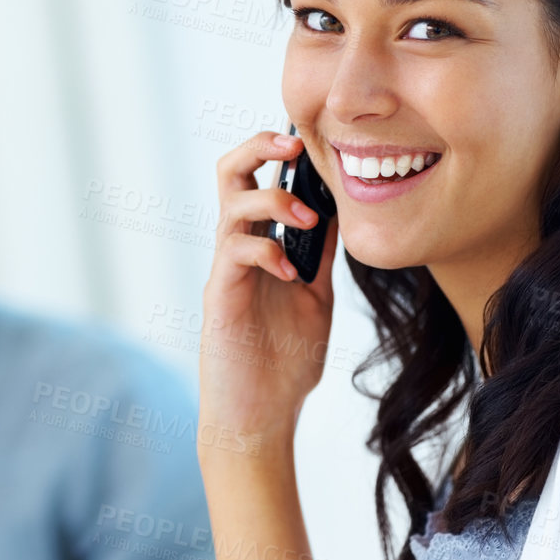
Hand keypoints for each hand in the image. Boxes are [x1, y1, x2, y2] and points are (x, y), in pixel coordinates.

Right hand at [200, 131, 339, 436]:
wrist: (259, 419)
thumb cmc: (283, 364)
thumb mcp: (315, 298)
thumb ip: (320, 258)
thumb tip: (340, 215)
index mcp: (259, 245)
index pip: (260, 179)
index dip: (281, 153)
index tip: (317, 140)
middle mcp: (236, 249)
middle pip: (231, 173)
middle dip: (260, 148)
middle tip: (294, 147)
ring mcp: (225, 271)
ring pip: (231, 206)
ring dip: (273, 202)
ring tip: (306, 218)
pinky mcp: (219, 297)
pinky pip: (234, 253)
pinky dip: (267, 252)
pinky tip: (292, 275)